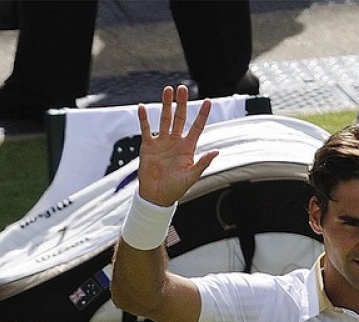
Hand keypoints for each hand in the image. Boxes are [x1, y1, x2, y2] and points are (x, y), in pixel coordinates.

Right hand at [136, 85, 218, 205]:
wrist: (157, 196)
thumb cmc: (176, 188)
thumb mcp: (192, 176)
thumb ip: (203, 163)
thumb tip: (216, 152)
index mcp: (188, 148)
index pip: (197, 127)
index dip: (202, 115)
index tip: (208, 101)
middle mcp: (175, 142)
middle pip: (179, 118)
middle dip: (181, 103)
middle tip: (182, 88)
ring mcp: (162, 142)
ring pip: (164, 119)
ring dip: (165, 105)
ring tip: (167, 90)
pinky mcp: (148, 146)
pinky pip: (146, 129)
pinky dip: (144, 119)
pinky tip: (142, 107)